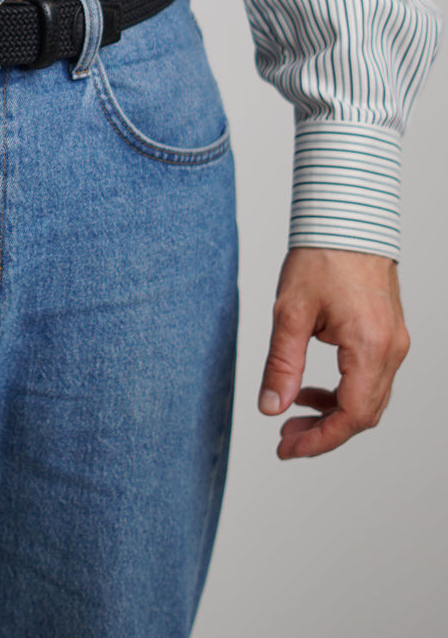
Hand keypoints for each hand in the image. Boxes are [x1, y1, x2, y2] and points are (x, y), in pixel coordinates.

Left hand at [258, 247, 408, 458]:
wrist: (347, 217)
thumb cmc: (321, 256)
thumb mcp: (290, 312)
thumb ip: (283, 365)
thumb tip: (272, 408)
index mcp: (370, 347)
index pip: (352, 416)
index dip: (319, 441)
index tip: (286, 448)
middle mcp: (392, 350)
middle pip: (364, 414)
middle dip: (324, 433)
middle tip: (284, 437)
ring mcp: (395, 343)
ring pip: (369, 399)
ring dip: (333, 413)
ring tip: (293, 415)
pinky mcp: (389, 334)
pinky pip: (371, 378)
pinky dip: (344, 392)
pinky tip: (313, 389)